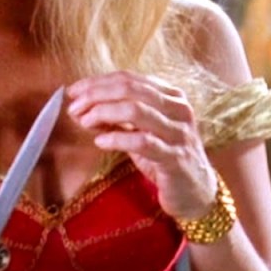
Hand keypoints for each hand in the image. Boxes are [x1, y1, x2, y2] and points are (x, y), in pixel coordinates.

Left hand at [67, 71, 216, 219]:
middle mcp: (178, 109)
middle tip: (75, 107)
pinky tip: (101, 141)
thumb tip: (83, 106)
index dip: (98, 82)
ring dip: (104, 113)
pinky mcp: (176, 158)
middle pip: (131, 89)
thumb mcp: (143, 131)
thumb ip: (119, 117)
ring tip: (85, 122)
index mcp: (171, 96)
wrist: (196, 192)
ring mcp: (179, 133)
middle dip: (97, 95)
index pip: (129, 79)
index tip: (74, 91)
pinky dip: (117, 138)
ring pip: (137, 110)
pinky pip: (142, 142)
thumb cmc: (166, 157)